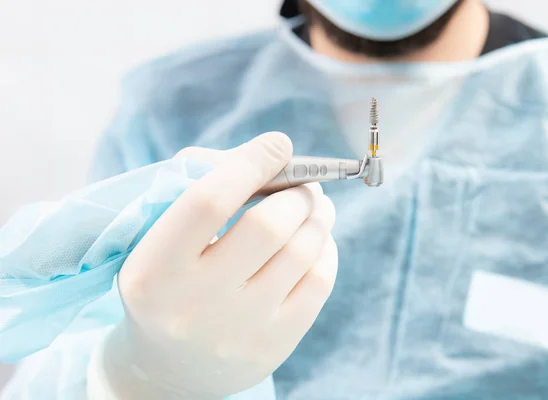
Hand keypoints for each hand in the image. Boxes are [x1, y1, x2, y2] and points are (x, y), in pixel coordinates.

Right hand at [102, 132, 337, 398]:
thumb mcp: (158, 237)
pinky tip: (317, 239)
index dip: (251, 163)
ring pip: (301, 251)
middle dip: (297, 193)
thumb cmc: (167, 282)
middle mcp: (195, 304)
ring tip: (316, 205)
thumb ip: (203, 184)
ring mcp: (239, 330)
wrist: (168, 367)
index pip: (209, 200)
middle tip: (304, 184)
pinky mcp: (273, 345)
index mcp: (154, 269)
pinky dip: (325, 248)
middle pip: (267, 227)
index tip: (278, 145)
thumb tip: (273, 153)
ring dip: (318, 215)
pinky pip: (319, 281)